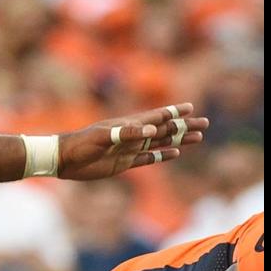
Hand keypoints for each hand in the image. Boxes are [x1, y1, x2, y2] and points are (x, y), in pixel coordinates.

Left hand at [54, 103, 209, 180]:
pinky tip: (175, 153)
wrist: (65, 160)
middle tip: (205, 123)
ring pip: (161, 142)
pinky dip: (163, 155)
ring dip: (179, 140)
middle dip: (185, 126)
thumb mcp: (103, 137)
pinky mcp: (124, 163)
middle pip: (165, 129)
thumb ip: (127, 134)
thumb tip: (153, 131)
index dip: (173, 112)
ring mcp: (130, 149)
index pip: (156, 116)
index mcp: (129, 124)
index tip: (190, 107)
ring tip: (198, 138)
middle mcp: (133, 135)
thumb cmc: (81, 144)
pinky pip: (149, 158)